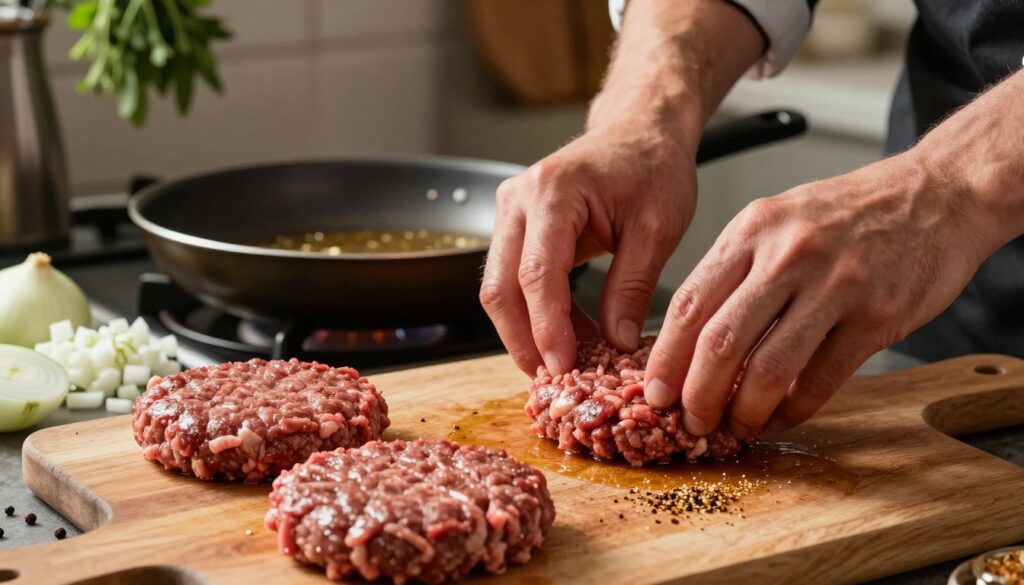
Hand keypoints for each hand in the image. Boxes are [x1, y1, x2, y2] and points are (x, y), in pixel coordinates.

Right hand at [480, 120, 696, 374]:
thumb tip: (616, 343)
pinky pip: (512, 280)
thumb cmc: (652, 167)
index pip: (537, 273)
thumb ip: (632, 285)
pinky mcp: (515, 227)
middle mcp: (519, 199)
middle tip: (553, 380)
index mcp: (554, 191)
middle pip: (500, 286)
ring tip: (563, 364)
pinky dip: (534, 314)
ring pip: (498, 288)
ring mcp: (510, 212)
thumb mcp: (658, 227)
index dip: (547, 327)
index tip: (563, 367)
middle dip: (523, 340)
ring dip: (525, 331)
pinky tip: (564, 337)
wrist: (640, 132)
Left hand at [643, 152, 995, 436]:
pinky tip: (784, 416)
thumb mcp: (777, 220)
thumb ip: (735, 270)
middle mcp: (787, 255)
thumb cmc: (849, 213)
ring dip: (745, 411)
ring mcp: (835, 284)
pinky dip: (796, 409)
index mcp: (752, 230)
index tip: (654, 392)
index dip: (664, 358)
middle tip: (692, 421)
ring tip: (738, 426)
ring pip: (769, 367)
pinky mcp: (877, 315)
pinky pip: (823, 378)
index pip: (688, 303)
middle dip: (697, 395)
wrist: (936, 193)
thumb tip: (689, 337)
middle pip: (719, 341)